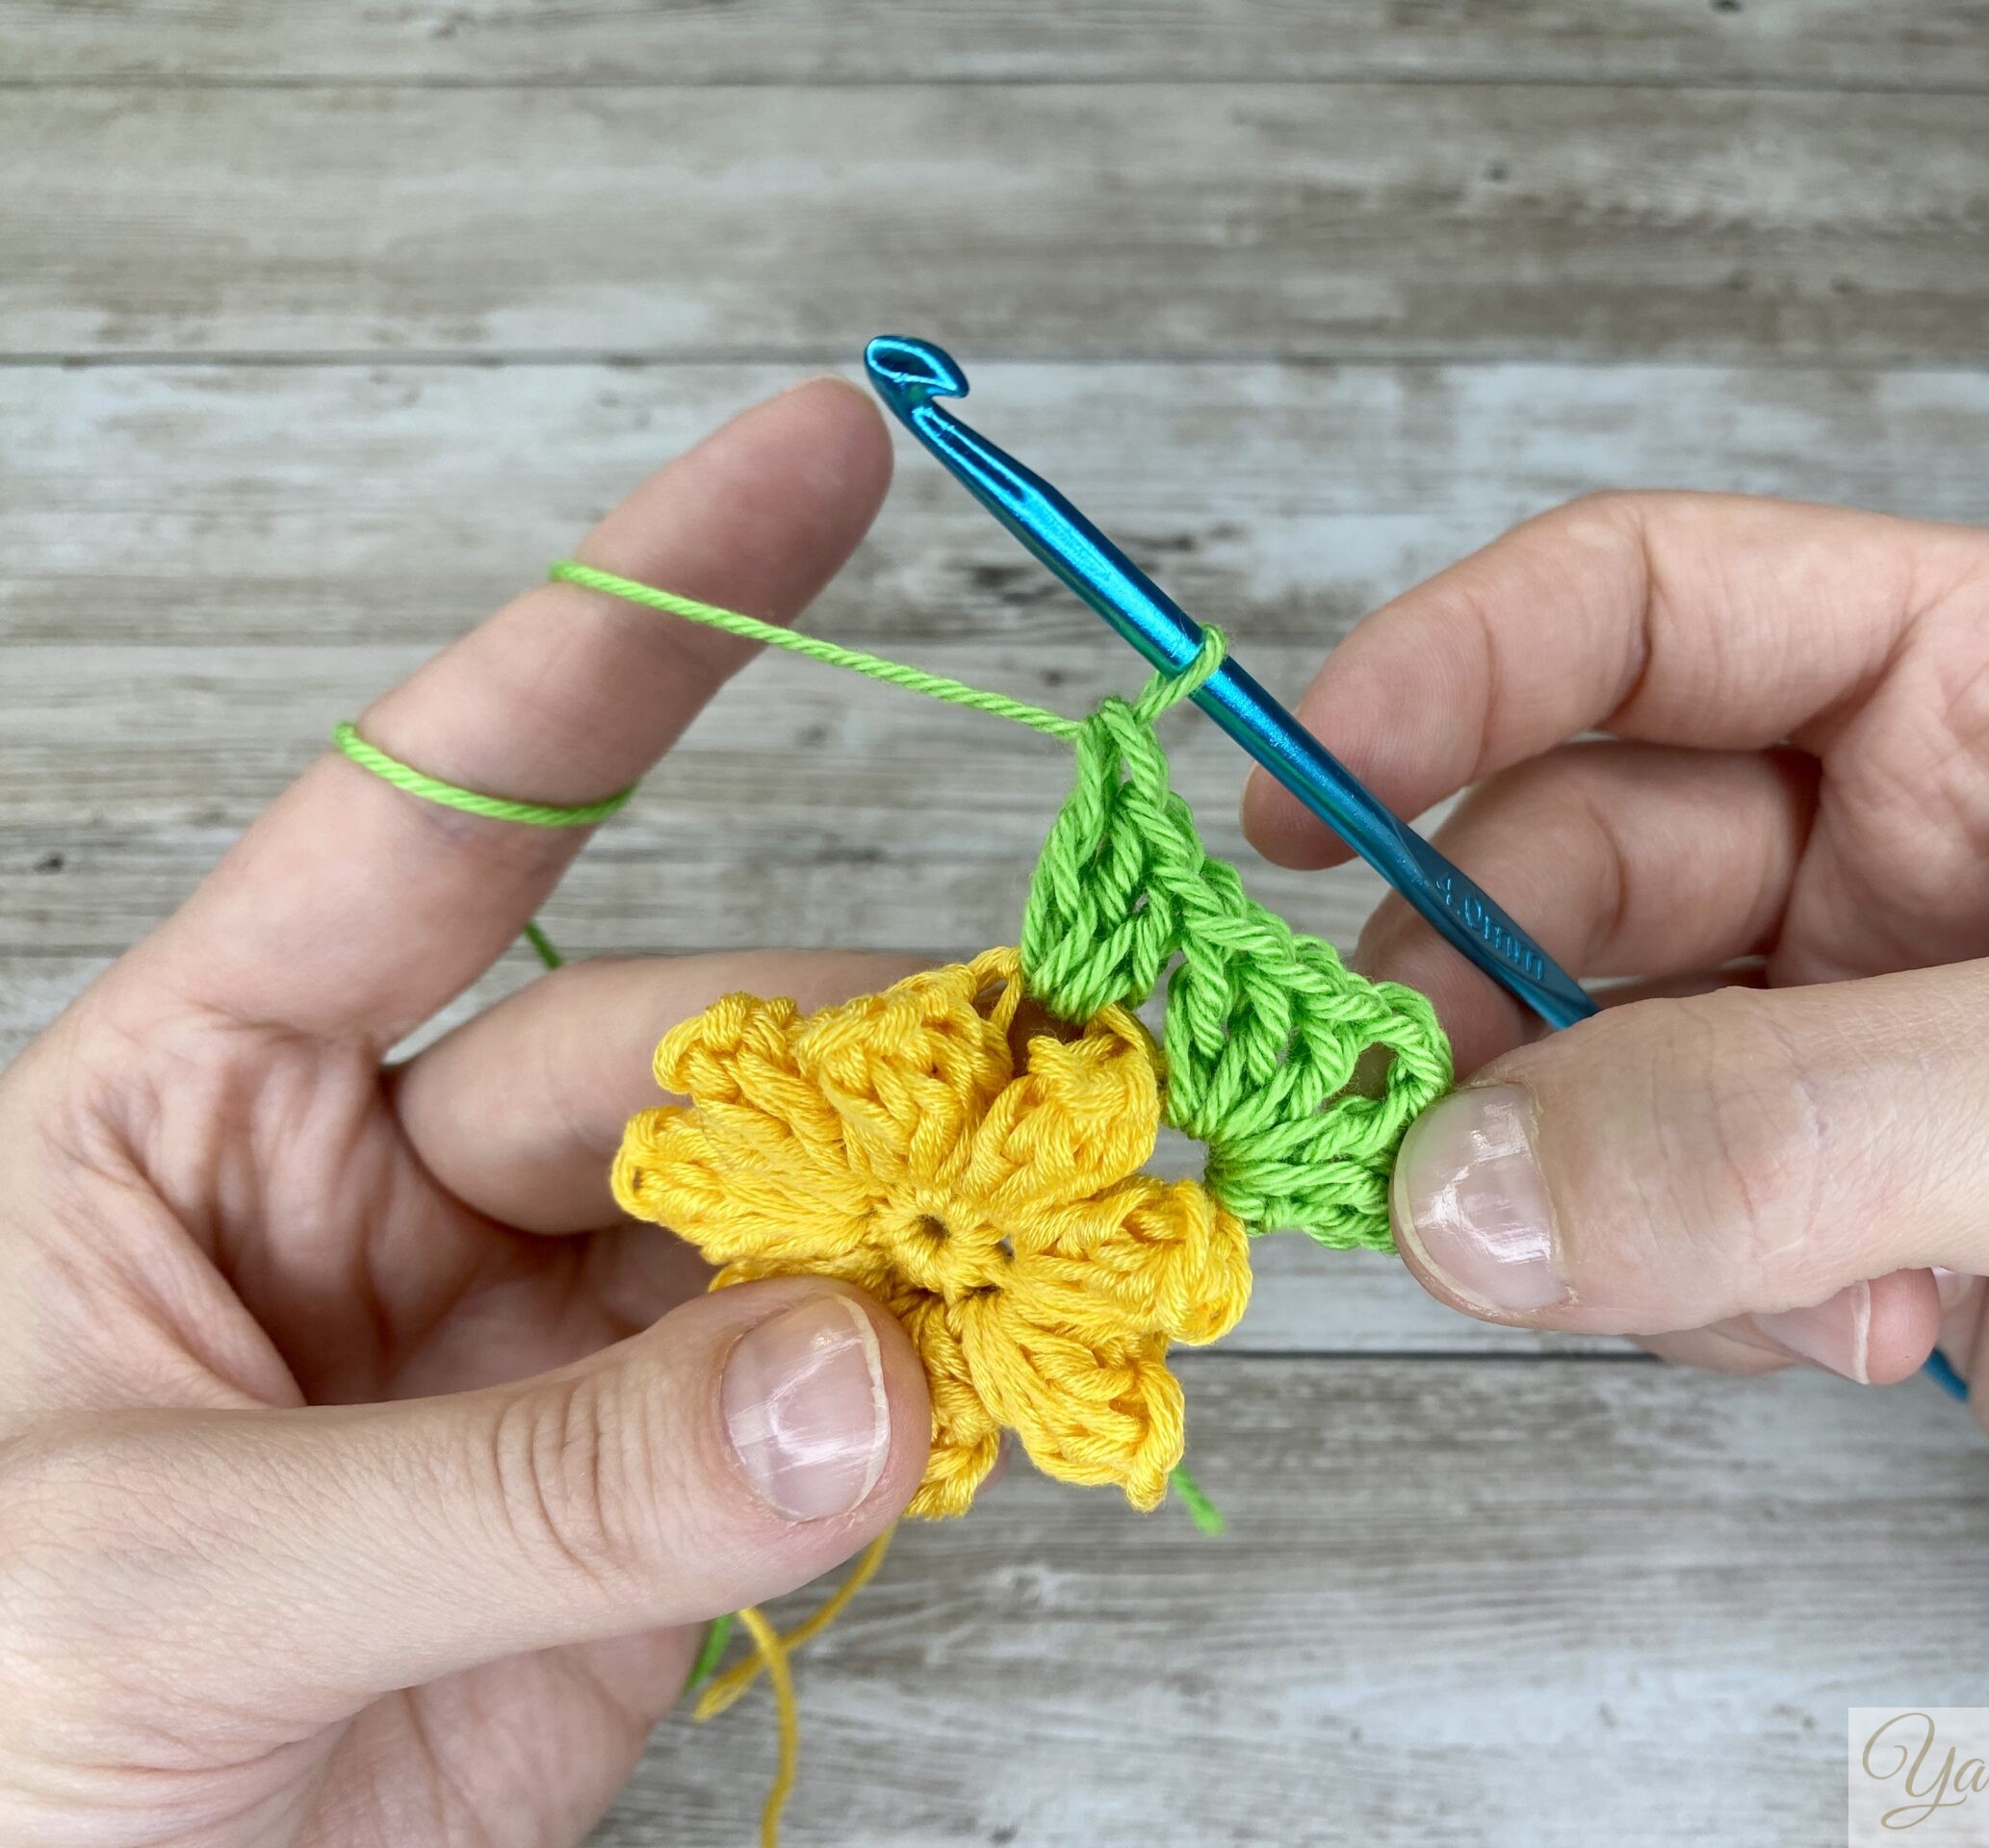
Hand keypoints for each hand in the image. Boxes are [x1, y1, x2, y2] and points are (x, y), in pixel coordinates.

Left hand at [0, 381, 934, 1845]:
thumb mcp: (176, 1583)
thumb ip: (525, 1488)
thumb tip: (858, 1380)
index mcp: (206, 1110)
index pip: (440, 815)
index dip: (630, 624)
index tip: (815, 456)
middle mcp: (390, 1190)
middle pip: (682, 1048)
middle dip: (867, 1057)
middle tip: (1048, 1094)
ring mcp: (538, 1344)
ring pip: (792, 1221)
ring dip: (942, 1225)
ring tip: (1083, 1234)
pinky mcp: (655, 1499)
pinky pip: (840, 1402)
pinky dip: (956, 1384)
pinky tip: (1036, 1365)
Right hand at [1245, 493, 1988, 1703]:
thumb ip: (1799, 1125)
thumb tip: (1463, 1179)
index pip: (1651, 610)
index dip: (1453, 673)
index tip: (1295, 797)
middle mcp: (1916, 842)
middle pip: (1572, 850)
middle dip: (1482, 980)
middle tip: (1414, 1111)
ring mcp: (1873, 1034)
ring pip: (1584, 1048)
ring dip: (1584, 1163)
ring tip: (1725, 1269)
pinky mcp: (1859, 1214)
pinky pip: (1646, 1211)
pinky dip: (1674, 1287)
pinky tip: (1844, 1335)